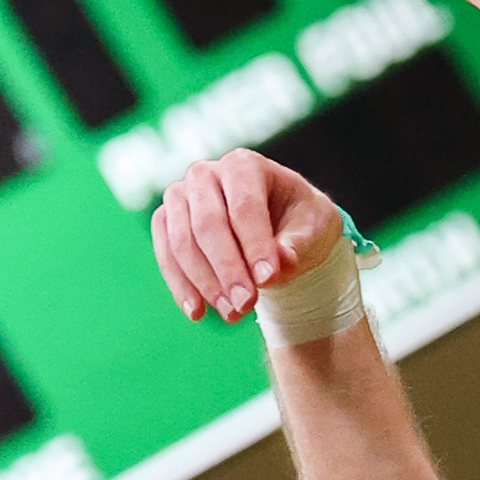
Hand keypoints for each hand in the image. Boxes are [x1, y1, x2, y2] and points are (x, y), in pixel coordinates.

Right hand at [150, 151, 341, 321]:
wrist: (279, 226)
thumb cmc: (299, 223)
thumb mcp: (313, 231)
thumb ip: (297, 246)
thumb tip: (279, 264)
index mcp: (244, 165)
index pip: (244, 205)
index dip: (254, 245)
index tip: (268, 280)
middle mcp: (205, 174)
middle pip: (208, 223)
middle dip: (227, 269)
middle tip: (246, 305)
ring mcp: (180, 196)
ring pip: (182, 241)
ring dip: (205, 283)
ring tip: (232, 314)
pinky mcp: (167, 221)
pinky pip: (165, 254)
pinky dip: (180, 286)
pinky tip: (197, 312)